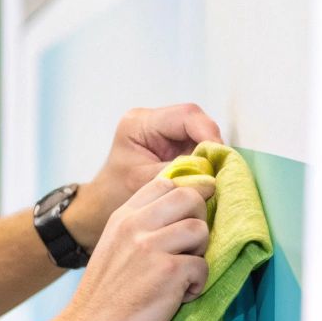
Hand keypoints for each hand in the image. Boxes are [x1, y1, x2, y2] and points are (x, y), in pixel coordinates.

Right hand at [57, 174, 212, 320]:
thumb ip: (140, 227)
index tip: (190, 214)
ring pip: (200, 228)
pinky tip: (177, 296)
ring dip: (199, 254)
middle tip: (190, 247)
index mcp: (122, 218)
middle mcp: (135, 225)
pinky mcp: (168, 271)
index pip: (164, 182)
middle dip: (199, 219)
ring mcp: (151, 246)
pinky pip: (203, 265)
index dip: (186, 194)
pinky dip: (196, 285)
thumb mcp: (114, 247)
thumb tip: (182, 211)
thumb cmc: (105, 296)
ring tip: (182, 274)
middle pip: (189, 196)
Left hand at [68, 104, 221, 248]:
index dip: (208, 134)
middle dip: (210, 145)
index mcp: (139, 123)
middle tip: (218, 170)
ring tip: (211, 175)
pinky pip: (196, 146)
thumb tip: (212, 174)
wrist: (102, 204)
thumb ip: (178, 174)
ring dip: (208, 154)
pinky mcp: (172, 143)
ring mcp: (163, 130)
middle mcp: (152, 120)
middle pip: (196, 122)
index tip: (219, 158)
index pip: (185, 116)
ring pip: (200, 134)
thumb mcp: (145, 183)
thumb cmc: (115, 194)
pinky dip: (203, 161)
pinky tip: (204, 176)